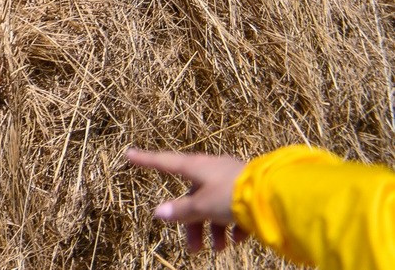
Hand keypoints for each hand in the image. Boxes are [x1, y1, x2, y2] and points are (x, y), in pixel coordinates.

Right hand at [125, 148, 247, 252]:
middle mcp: (213, 170)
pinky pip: (235, 211)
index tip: (129, 154)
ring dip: (214, 230)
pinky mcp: (250, 193)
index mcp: (198, 166)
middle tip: (193, 248)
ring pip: (215, 207)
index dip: (146, 160)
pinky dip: (233, 227)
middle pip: (193, 197)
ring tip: (218, 249)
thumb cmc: (232, 196)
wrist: (274, 198)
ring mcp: (233, 181)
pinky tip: (237, 240)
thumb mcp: (202, 206)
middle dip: (193, 224)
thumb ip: (181, 211)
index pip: (165, 162)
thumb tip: (158, 213)